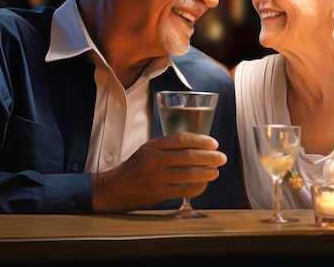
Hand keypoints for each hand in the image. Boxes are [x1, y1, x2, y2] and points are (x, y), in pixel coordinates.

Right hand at [91, 132, 226, 211]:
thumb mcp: (147, 151)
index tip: (213, 143)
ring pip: (188, 173)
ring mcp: (156, 177)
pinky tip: (203, 185)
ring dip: (206, 172)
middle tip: (221, 158)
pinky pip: (183, 190)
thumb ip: (167, 148)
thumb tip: (196, 148)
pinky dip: (197, 187)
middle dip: (209, 157)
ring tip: (215, 172)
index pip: (181, 139)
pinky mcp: (157, 193)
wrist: (112, 189)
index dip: (201, 140)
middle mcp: (154, 159)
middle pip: (188, 156)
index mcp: (153, 146)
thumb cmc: (133, 169)